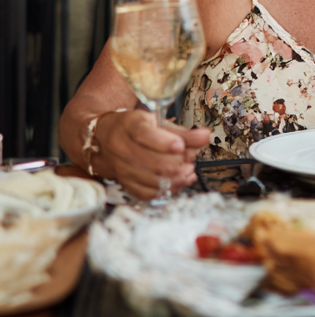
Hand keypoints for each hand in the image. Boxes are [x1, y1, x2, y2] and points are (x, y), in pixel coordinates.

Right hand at [93, 110, 209, 199]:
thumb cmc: (139, 128)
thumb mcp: (160, 123)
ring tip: (189, 171)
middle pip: (153, 162)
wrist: (107, 138)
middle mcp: (122, 148)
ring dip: (176, 178)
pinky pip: (147, 193)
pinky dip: (167, 190)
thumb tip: (206, 136)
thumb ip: (185, 132)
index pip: (145, 135)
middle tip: (190, 159)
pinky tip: (179, 181)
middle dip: (178, 163)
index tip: (179, 146)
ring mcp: (122, 168)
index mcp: (131, 126)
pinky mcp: (124, 183)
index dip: (164, 143)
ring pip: (152, 180)